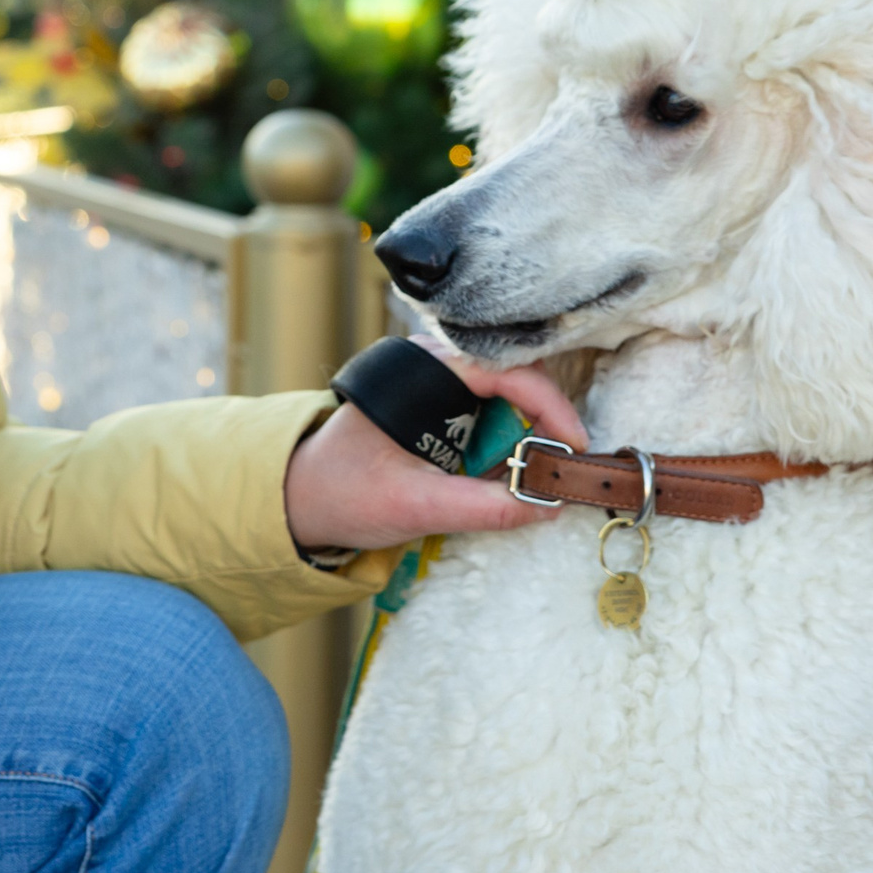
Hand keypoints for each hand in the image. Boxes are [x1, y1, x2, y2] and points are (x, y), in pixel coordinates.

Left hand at [282, 334, 588, 553]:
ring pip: (508, 397)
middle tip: (566, 465)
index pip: (504, 369)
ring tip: (540, 476)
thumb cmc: (342, 492)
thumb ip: (482, 508)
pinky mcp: (440, 408)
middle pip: (515, 377)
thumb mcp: (415, 506)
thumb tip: (547, 506)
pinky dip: (511, 445)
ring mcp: (437, 385)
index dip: (549, 405)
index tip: (574, 444)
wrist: (298, 497)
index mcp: (420, 369)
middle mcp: (432, 364)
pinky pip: (492, 416)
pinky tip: (510, 476)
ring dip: (531, 435)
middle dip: (547, 420)